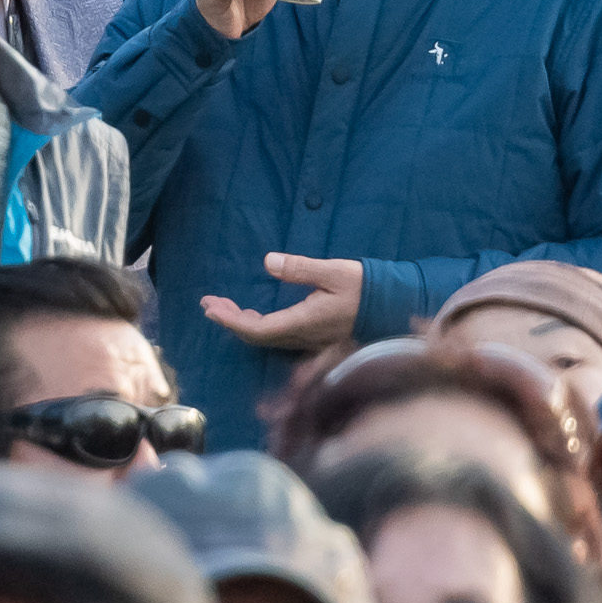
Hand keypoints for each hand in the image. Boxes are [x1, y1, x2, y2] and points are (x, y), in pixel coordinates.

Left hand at [201, 253, 363, 352]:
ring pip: (267, 338)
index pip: (257, 329)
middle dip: (230, 321)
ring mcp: (309, 341)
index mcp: (304, 322)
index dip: (231, 321)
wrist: (392, 306)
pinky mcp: (314, 338)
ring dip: (242, 323)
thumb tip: (267, 261)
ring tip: (223, 308)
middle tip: (209, 305)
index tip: (211, 308)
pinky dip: (259, 326)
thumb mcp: (333, 271)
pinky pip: (279, 337)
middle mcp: (303, 337)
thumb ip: (300, 268)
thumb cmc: (365, 287)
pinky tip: (254, 314)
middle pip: (257, 337)